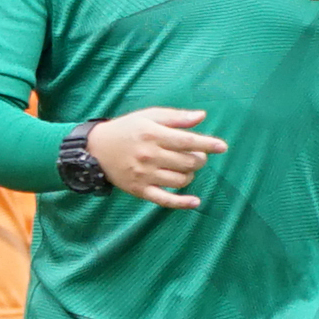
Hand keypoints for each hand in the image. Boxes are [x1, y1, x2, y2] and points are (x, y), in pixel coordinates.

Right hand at [83, 105, 222, 207]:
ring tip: (185, 168)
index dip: (208, 144)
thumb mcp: (148, 116)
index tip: (223, 147)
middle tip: (197, 155)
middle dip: (199, 159)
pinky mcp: (140, 190)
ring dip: (190, 175)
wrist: (96, 149)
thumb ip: (176, 117)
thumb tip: (202, 116)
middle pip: (188, 162)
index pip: (188, 141)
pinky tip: (195, 201)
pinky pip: (165, 200)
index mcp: (153, 134)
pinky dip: (182, 202)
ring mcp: (144, 175)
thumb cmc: (127, 129)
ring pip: (181, 180)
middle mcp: (149, 155)